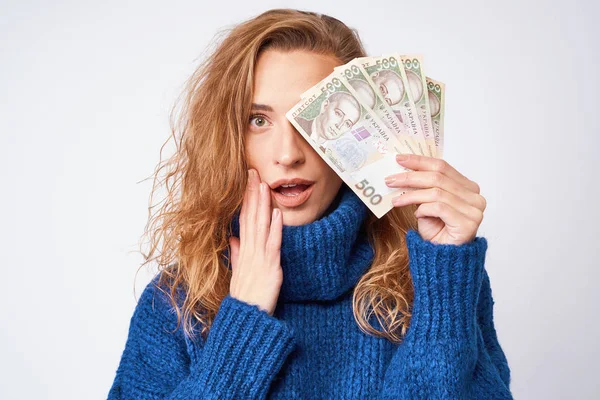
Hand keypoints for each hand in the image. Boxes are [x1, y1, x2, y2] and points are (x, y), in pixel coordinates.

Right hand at [228, 168, 282, 314]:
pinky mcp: (270, 267)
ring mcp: (259, 258)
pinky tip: (276, 214)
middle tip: (253, 173)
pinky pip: (272, 244)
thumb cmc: (244, 298)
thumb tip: (233, 238)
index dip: (246, 199)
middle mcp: (249, 251)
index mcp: (242, 250)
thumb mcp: (237, 272)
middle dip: (252, 194)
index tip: (248, 182)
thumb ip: (236, 254)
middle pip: (250, 217)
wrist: (246, 318)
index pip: (243, 219)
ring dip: (262, 205)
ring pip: (260, 226)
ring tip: (264, 186)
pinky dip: (275, 229)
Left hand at [384, 154, 486, 244]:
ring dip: (411, 195)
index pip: (442, 166)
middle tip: (390, 179)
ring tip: (396, 200)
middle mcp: (475, 196)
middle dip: (410, 177)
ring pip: (436, 192)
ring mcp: (474, 209)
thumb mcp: (426, 204)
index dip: (419, 161)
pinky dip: (424, 209)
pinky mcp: (468, 223)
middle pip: (438, 177)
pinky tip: (416, 215)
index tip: (399, 159)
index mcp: (467, 187)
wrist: (444, 259)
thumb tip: (402, 169)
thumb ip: (422, 187)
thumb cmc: (436, 232)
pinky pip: (439, 207)